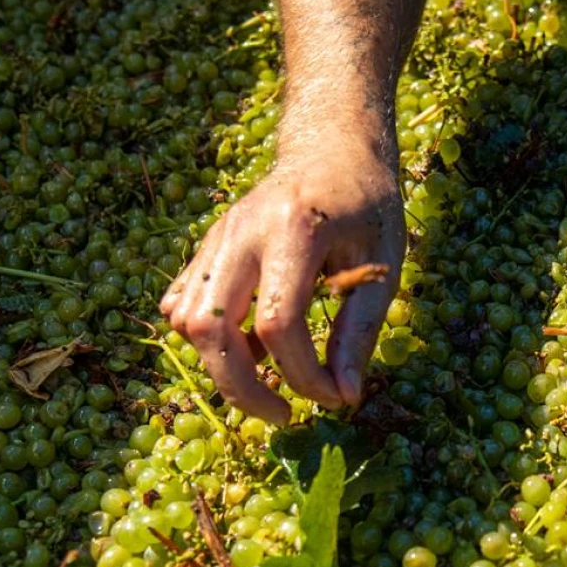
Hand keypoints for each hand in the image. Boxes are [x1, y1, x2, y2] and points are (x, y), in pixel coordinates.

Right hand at [160, 139, 403, 421]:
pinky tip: (249, 347)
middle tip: (284, 415)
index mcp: (295, 229)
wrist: (332, 151)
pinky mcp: (206, 247)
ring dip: (222, 365)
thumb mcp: (381, 267)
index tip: (335, 398)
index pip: (278, 323)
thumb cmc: (367, 208)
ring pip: (187, 319)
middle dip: (242, 387)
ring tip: (270, 378)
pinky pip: (185, 304)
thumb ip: (358, 332)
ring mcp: (216, 237)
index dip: (304, 375)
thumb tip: (342, 397)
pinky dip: (209, 339)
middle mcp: (242, 232)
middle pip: (211, 326)